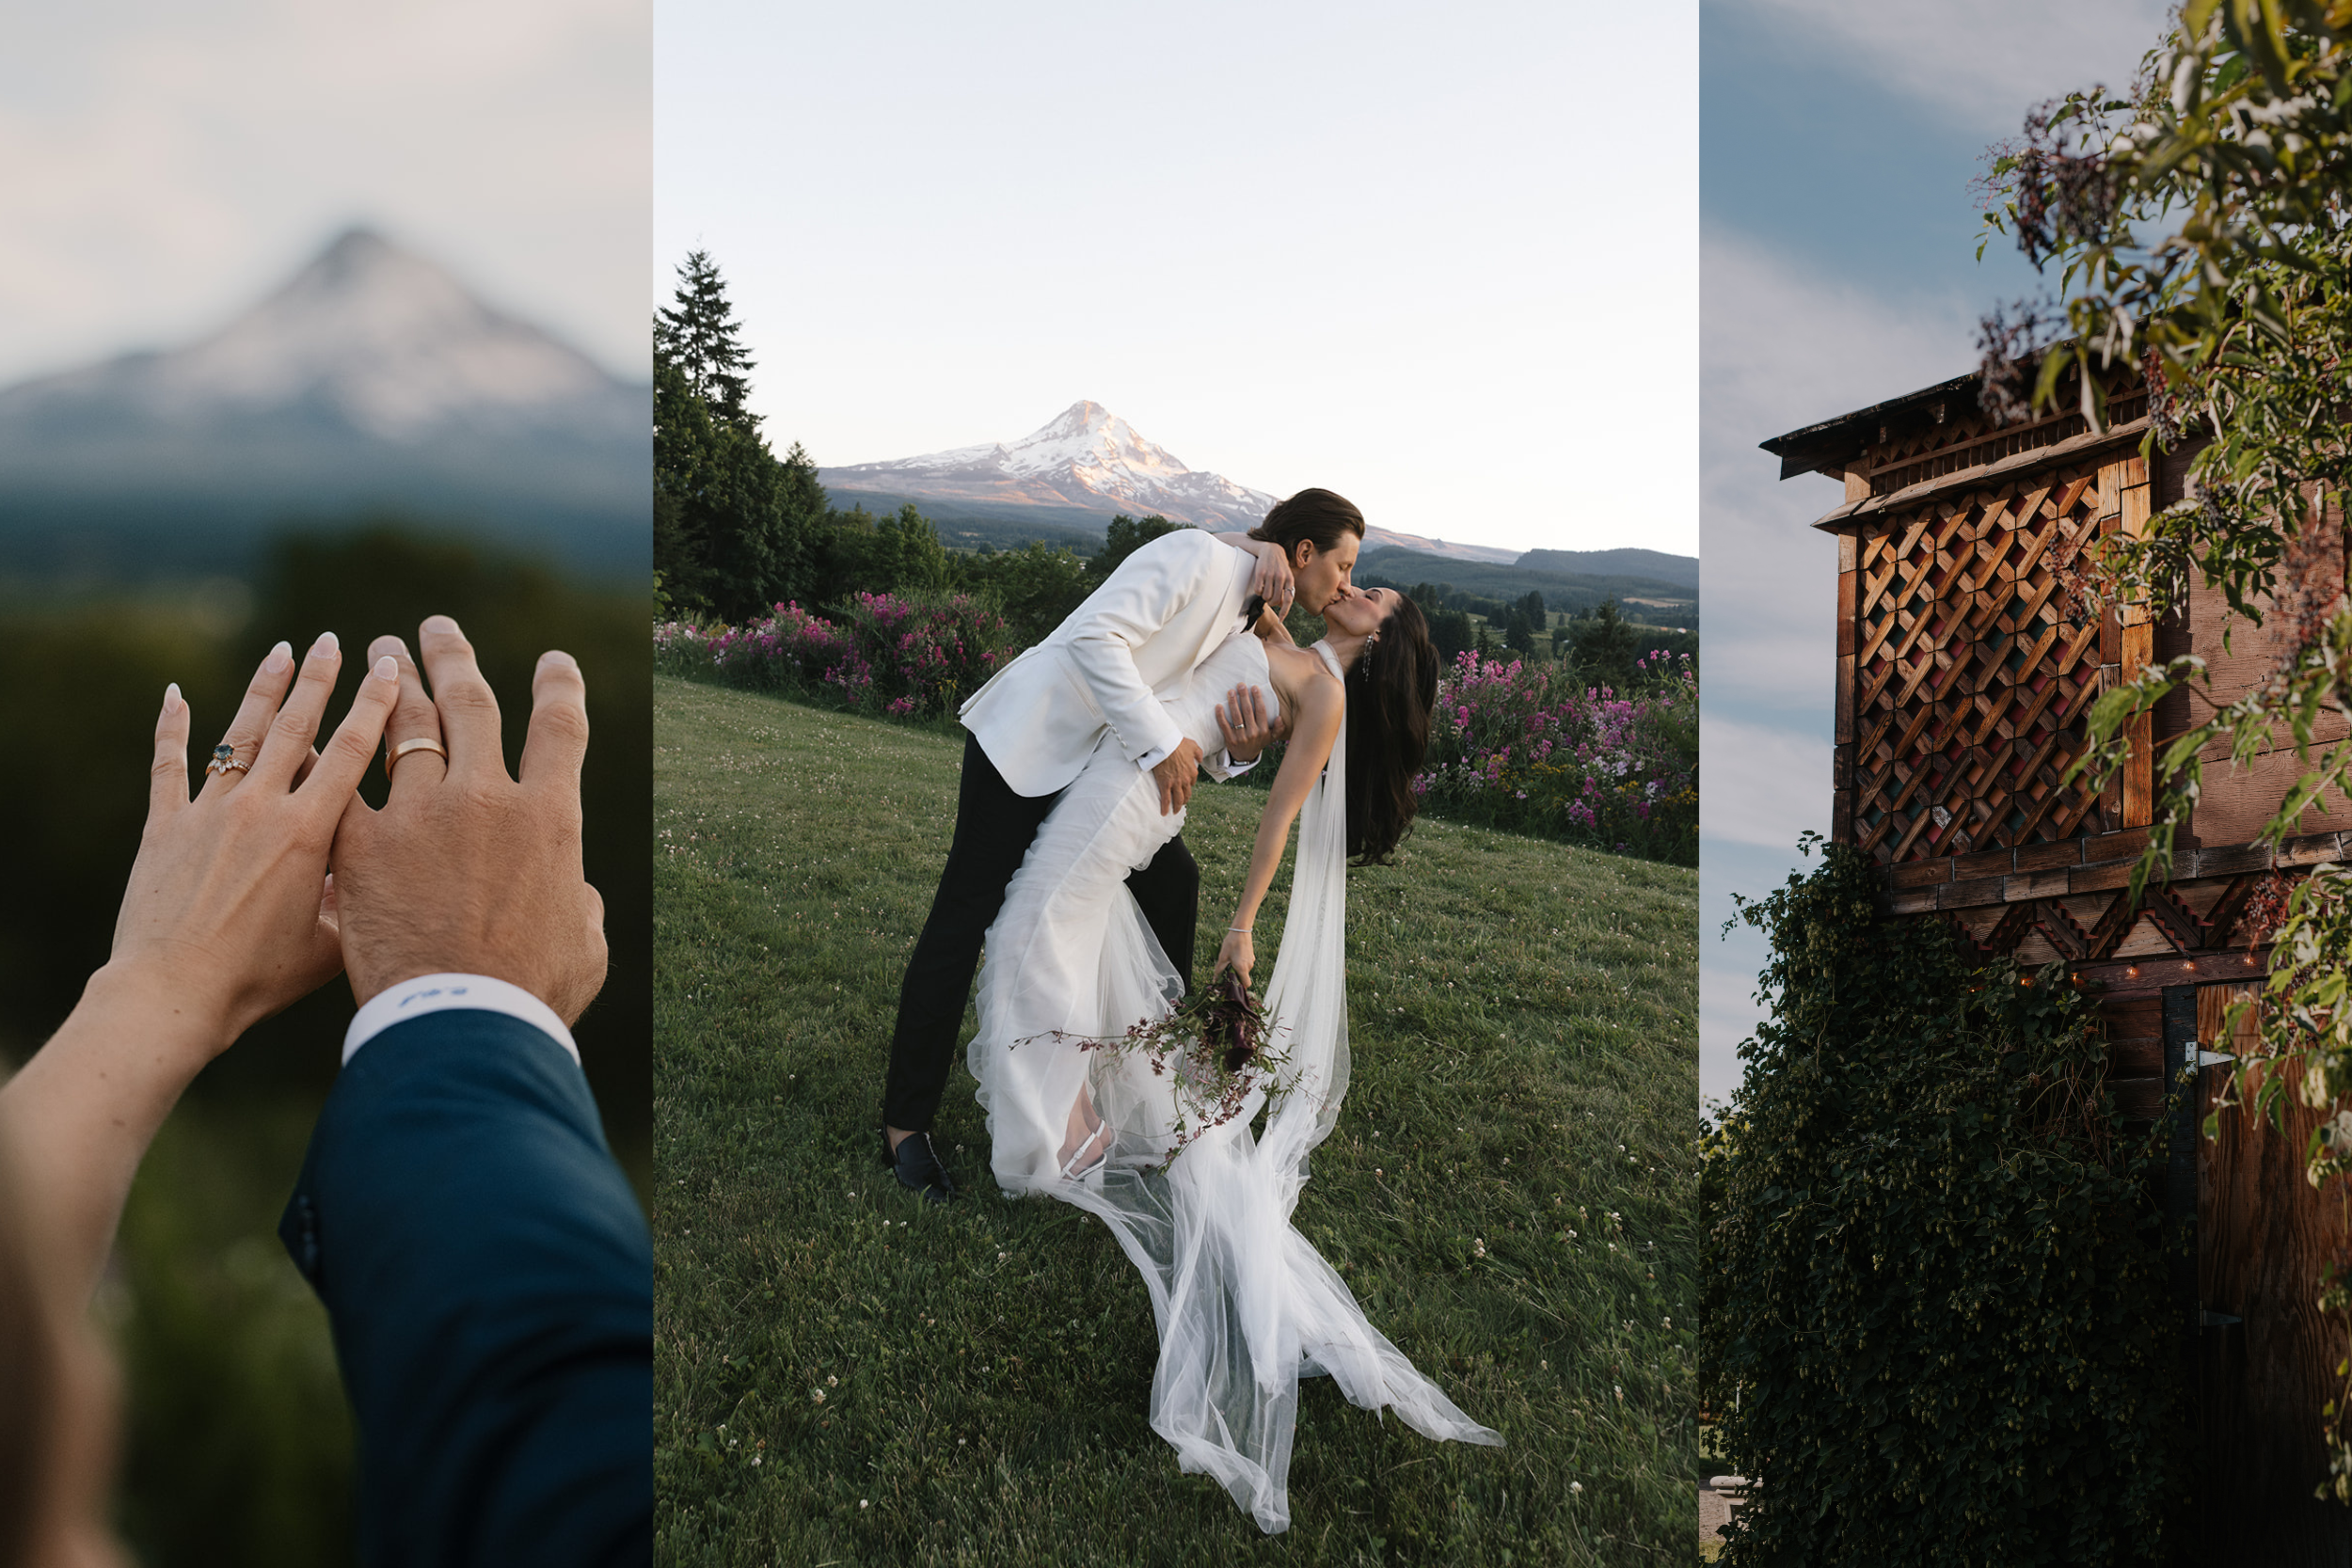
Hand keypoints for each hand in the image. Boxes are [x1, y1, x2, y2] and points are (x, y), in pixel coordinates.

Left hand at [110, 632, 401, 1055]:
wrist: (173, 994)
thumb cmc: (259, 979)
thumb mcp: (332, 945)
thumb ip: (359, 899)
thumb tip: (378, 873)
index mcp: (308, 833)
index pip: (350, 752)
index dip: (373, 706)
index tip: (389, 669)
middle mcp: (259, 808)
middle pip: (295, 727)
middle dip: (319, 679)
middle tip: (333, 640)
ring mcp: (208, 812)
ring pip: (241, 734)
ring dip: (264, 689)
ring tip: (282, 650)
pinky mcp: (165, 827)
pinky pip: (170, 765)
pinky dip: (173, 727)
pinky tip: (176, 694)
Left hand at [329, 616, 607, 1023]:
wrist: (456, 1025)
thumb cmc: (532, 996)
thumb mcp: (582, 944)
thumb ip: (574, 901)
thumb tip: (568, 890)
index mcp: (550, 816)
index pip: (561, 727)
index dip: (559, 685)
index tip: (552, 662)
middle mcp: (486, 797)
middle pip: (470, 704)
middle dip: (453, 656)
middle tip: (435, 629)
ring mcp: (417, 814)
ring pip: (400, 728)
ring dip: (387, 685)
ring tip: (376, 655)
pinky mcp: (356, 843)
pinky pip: (340, 783)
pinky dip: (329, 755)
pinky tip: (314, 733)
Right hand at [1151, 737, 1203, 815]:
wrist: (1165, 744)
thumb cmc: (1178, 743)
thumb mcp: (1193, 746)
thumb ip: (1199, 753)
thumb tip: (1200, 759)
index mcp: (1193, 771)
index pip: (1192, 783)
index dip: (1188, 785)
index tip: (1184, 787)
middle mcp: (1186, 780)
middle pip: (1186, 794)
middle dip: (1184, 800)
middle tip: (1181, 803)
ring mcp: (1175, 783)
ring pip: (1178, 799)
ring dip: (1177, 806)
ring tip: (1174, 811)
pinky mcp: (1165, 784)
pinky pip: (1166, 799)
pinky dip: (1165, 807)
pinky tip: (1164, 813)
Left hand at [1213, 683, 1286, 763]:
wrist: (1245, 757)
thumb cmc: (1259, 742)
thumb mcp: (1271, 737)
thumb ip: (1278, 728)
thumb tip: (1280, 718)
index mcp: (1263, 730)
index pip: (1260, 711)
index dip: (1257, 698)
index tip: (1254, 687)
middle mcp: (1253, 733)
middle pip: (1247, 711)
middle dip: (1244, 696)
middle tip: (1240, 685)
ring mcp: (1241, 737)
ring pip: (1236, 717)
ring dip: (1233, 703)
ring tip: (1231, 691)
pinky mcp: (1230, 739)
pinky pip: (1225, 725)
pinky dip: (1221, 716)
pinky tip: (1219, 706)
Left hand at [1214, 927, 1254, 986]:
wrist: (1241, 930)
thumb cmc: (1231, 943)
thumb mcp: (1223, 957)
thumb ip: (1219, 970)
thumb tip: (1215, 979)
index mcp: (1242, 968)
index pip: (1246, 984)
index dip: (1240, 985)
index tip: (1232, 981)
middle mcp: (1249, 966)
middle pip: (1244, 977)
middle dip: (1236, 975)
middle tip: (1228, 968)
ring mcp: (1252, 960)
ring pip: (1245, 970)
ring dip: (1238, 968)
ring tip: (1231, 959)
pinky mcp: (1252, 956)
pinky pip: (1246, 963)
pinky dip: (1241, 963)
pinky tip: (1235, 955)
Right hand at [1247, 540, 1294, 615]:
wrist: (1271, 549)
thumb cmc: (1279, 566)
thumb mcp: (1286, 576)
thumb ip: (1286, 590)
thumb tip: (1281, 605)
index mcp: (1290, 579)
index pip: (1288, 599)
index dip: (1284, 612)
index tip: (1281, 620)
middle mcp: (1281, 577)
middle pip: (1275, 600)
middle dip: (1271, 602)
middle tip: (1269, 597)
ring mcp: (1270, 575)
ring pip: (1265, 597)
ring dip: (1264, 596)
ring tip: (1265, 588)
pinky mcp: (1260, 573)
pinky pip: (1258, 590)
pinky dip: (1258, 591)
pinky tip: (1260, 584)